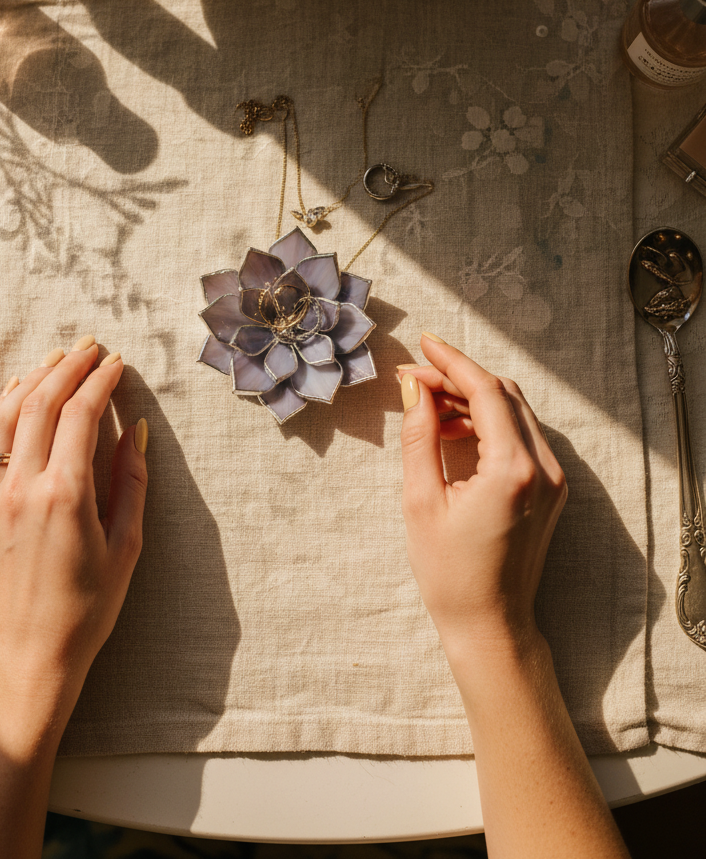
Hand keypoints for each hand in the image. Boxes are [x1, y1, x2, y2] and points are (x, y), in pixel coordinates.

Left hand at [0, 336, 147, 730]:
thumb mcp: (127, 545)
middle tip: (91, 347)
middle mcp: (23, 488)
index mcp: (66, 496)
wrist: (32, 652)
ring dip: (32, 379)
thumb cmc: (89, 606)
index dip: (101, 380)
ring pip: (5, 415)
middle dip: (69, 367)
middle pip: (42, 403)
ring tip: (56, 359)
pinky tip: (16, 394)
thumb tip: (135, 428)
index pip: (81, 414)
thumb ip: (131, 481)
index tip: (117, 362)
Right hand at [398, 333, 565, 666]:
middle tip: (415, 377)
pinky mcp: (551, 489)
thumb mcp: (421, 501)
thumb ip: (419, 437)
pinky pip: (521, 436)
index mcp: (512, 470)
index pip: (486, 391)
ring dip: (473, 398)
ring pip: (514, 412)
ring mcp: (553, 479)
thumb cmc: (450, 573)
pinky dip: (489, 422)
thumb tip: (414, 389)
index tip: (423, 344)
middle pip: (503, 395)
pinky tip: (453, 428)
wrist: (491, 625)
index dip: (452, 362)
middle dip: (459, 378)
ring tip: (426, 403)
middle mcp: (543, 468)